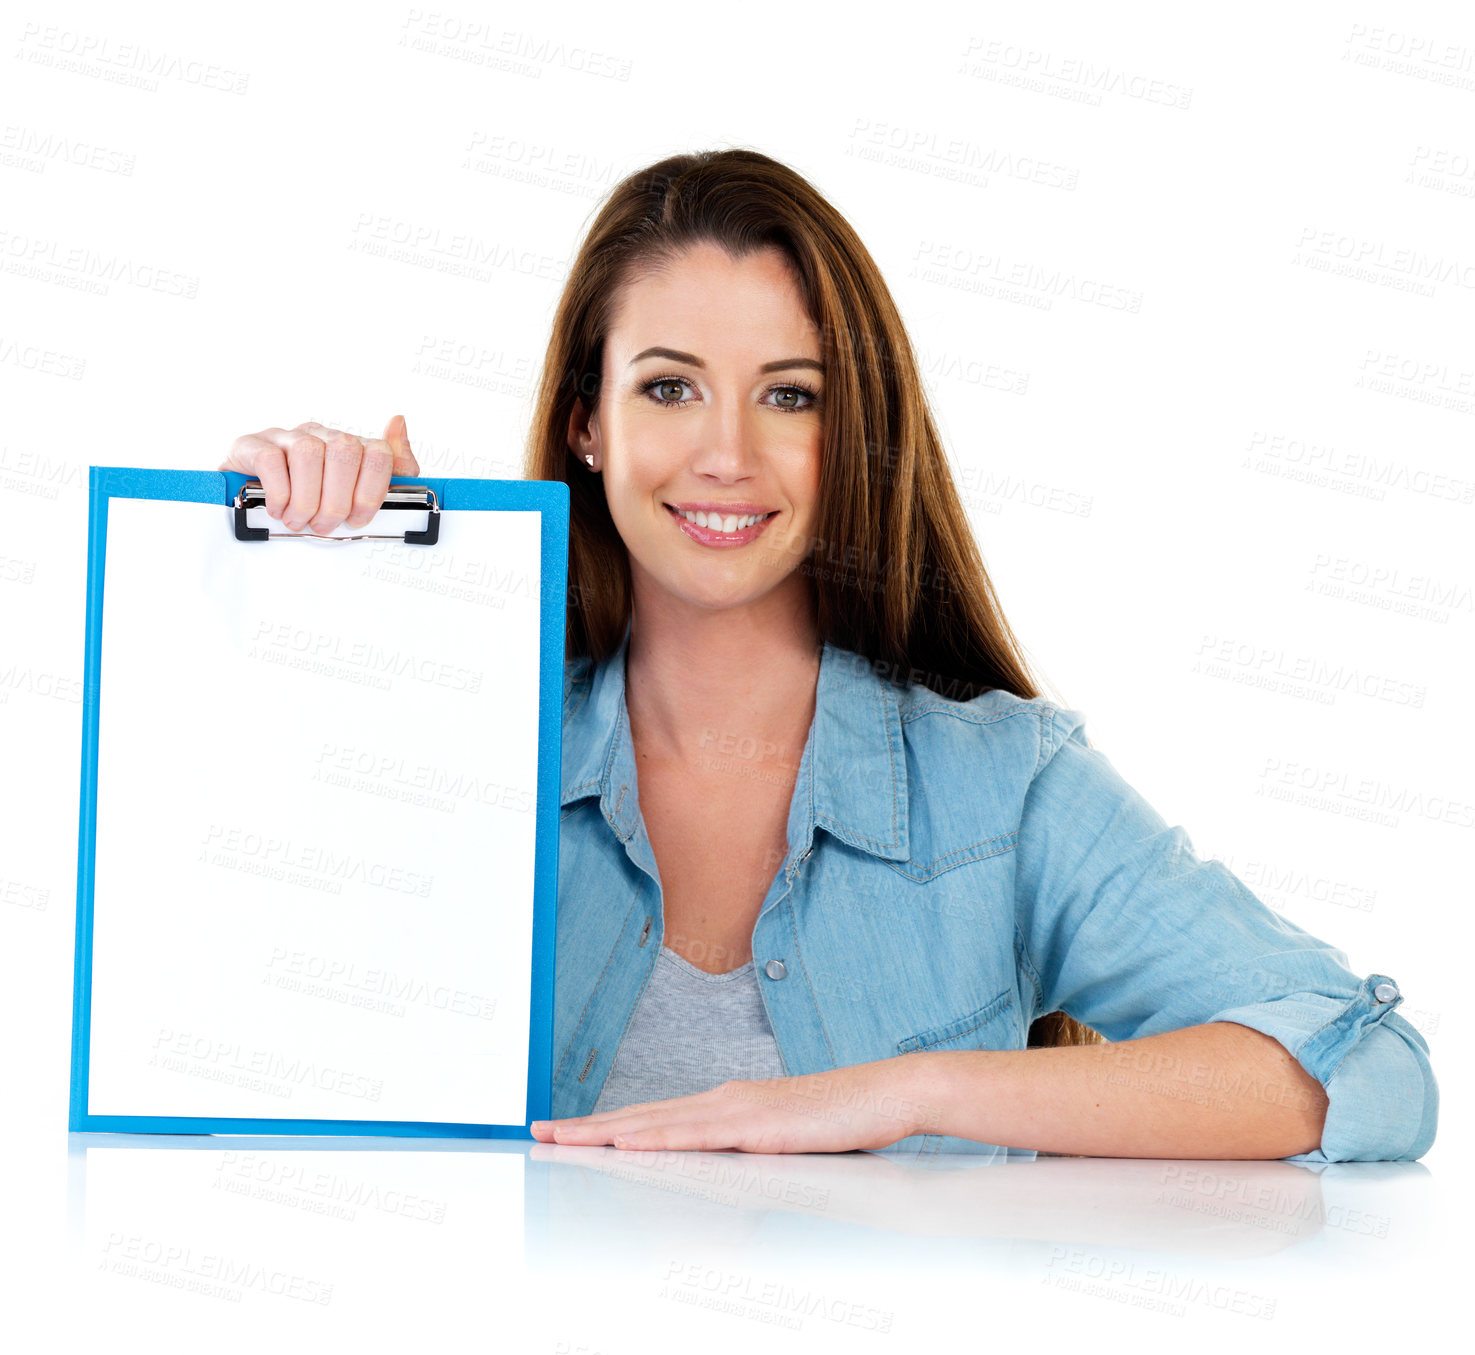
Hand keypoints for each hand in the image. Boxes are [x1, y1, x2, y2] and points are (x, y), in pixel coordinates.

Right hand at [218, 415, 418, 533]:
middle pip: (344, 452)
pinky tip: (278, 508)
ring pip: (308, 454)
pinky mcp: (253, 444)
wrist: (248, 491)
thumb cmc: (309, 496)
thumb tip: (398, 422)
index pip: (378, 452)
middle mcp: (320, 434)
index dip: (372, 491)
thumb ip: (391, 465)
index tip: (358, 518)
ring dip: (306, 499)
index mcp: (348, 445)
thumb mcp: (356, 490)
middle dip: (337, 500)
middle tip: (324, 524)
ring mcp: (286, 436)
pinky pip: (270, 459)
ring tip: (299, 520)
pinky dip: (279, 492)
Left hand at [529, 1057, 941, 1153]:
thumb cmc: (838, 1119)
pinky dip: (655, 1139)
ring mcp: (736, 1109)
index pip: (651, 1119)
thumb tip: (715, 1169)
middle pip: (640, 1117)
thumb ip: (744, 1152)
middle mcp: (721, 1099)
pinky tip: (627, 1143)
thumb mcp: (780, 1143)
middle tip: (538, 1132)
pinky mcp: (756, 1125)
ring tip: (562, 1138)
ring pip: (656, 1123)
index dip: (604, 1126)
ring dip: (604, 1132)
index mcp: (724, 1105)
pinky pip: (696, 1135)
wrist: (884, 1094)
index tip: (565, 1132)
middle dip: (586, 1127)